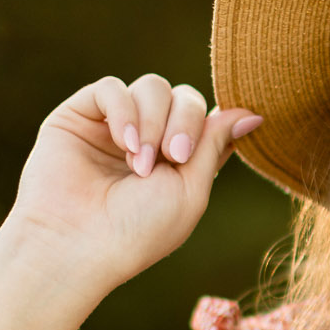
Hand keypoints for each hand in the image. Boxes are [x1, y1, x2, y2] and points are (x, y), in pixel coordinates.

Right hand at [12, 73, 261, 290]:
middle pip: (185, 97)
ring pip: (152, 87)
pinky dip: (124, 109)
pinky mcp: (79, 115)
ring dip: (153, 121)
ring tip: (140, 162)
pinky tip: (122, 142)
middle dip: (185, 123)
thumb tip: (252, 113)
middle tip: (173, 156)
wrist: (78, 243)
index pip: (207, 120)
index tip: (222, 136)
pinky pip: (111, 87)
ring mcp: (114, 125)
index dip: (214, 124)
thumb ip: (214, 145)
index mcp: (177, 160)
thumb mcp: (191, 189)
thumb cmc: (138, 230)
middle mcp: (146, 138)